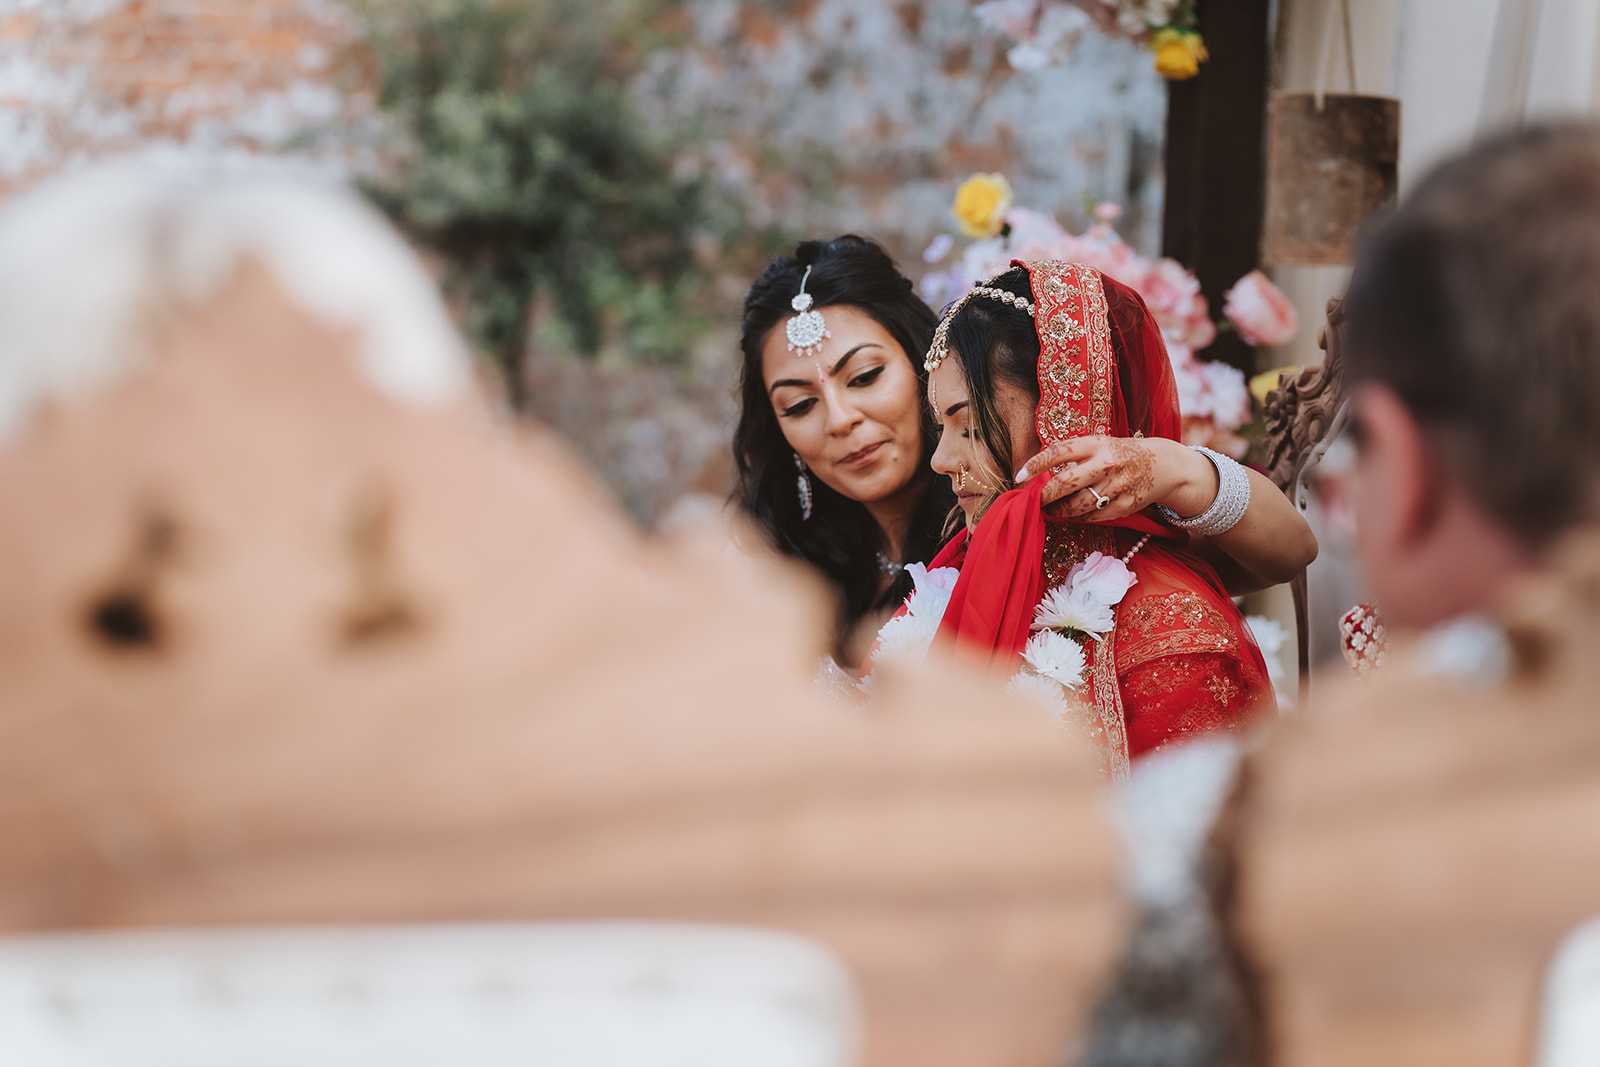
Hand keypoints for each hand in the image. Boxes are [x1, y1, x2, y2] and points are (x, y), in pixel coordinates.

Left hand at [1015, 436, 1213, 521]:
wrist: (1163, 465)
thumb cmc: (1120, 453)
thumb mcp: (1099, 445)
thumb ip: (1073, 456)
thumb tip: (1039, 475)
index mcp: (1097, 443)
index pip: (1059, 452)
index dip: (1036, 464)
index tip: (1019, 476)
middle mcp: (1107, 463)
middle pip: (1066, 483)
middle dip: (1044, 495)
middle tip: (1034, 500)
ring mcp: (1117, 486)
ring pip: (1078, 505)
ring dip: (1059, 511)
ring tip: (1051, 510)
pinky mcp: (1125, 505)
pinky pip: (1094, 517)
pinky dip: (1080, 518)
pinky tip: (1073, 515)